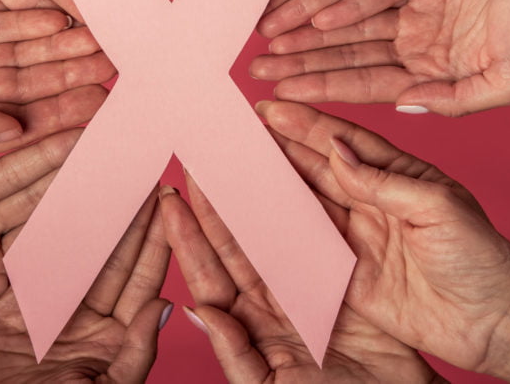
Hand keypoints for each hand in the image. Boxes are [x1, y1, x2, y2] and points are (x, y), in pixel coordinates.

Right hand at [0, 163, 170, 380]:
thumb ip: (136, 353)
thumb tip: (168, 306)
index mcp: (117, 345)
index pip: (144, 281)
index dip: (157, 239)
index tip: (167, 196)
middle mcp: (87, 325)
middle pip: (113, 259)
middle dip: (127, 213)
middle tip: (138, 167)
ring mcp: (50, 316)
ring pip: (77, 254)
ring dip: (89, 214)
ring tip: (102, 171)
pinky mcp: (10, 311)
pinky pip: (33, 264)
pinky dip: (44, 231)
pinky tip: (56, 198)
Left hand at [160, 181, 441, 381]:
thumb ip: (235, 354)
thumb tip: (200, 311)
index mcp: (247, 325)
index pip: (209, 273)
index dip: (187, 237)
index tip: (169, 200)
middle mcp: (270, 299)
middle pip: (235, 242)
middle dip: (214, 200)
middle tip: (196, 157)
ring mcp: (304, 283)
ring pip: (270, 230)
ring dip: (254, 193)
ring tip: (236, 155)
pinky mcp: (340, 274)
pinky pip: (314, 232)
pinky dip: (301, 202)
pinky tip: (287, 173)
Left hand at [253, 0, 509, 115]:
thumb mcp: (508, 78)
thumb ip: (456, 99)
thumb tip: (404, 106)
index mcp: (428, 77)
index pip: (360, 85)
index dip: (318, 88)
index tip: (276, 92)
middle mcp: (412, 48)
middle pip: (343, 57)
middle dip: (299, 62)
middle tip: (252, 67)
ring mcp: (411, 14)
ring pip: (346, 23)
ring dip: (307, 29)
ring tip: (263, 34)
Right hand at [259, 100, 509, 373]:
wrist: (495, 322)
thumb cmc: (482, 258)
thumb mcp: (436, 206)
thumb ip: (382, 180)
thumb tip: (336, 150)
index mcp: (399, 175)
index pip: (345, 142)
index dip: (308, 123)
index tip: (272, 105)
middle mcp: (373, 200)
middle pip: (318, 167)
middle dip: (280, 146)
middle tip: (241, 127)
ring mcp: (358, 237)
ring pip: (307, 203)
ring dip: (275, 183)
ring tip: (238, 162)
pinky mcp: (348, 275)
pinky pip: (307, 249)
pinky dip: (280, 232)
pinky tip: (255, 217)